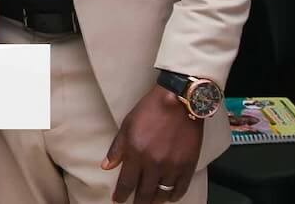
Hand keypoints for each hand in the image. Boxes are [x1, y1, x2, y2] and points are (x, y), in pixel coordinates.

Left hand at [101, 86, 203, 202]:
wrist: (179, 101)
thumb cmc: (150, 110)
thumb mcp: (127, 125)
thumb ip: (117, 148)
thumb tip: (106, 166)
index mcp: (136, 153)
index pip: (127, 183)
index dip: (121, 195)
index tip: (118, 200)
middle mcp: (153, 163)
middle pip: (144, 193)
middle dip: (138, 202)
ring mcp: (172, 166)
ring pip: (161, 194)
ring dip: (154, 200)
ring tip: (150, 201)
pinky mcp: (188, 165)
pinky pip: (180, 189)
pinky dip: (173, 196)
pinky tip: (168, 197)